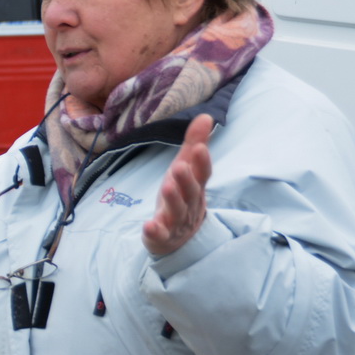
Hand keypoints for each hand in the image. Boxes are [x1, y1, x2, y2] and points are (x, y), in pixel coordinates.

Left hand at [143, 113, 212, 256]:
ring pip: (177, 211)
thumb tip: (205, 116)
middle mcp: (189, 204)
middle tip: (179, 166)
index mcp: (195, 186)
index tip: (199, 148)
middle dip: (186, 180)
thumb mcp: (186, 169)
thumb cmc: (182, 197)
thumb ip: (194, 145)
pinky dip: (155, 231)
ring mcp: (176, 221)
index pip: (203, 174)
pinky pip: (160, 235)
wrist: (180, 238)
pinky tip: (149, 226)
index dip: (202, 162)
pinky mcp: (162, 236)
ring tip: (166, 187)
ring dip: (173, 200)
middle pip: (190, 192)